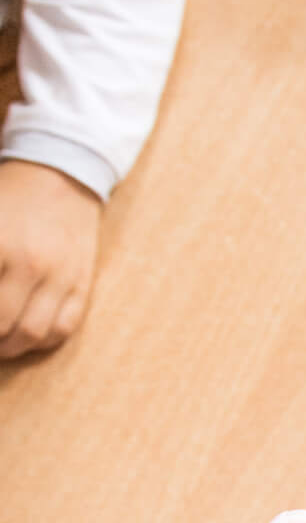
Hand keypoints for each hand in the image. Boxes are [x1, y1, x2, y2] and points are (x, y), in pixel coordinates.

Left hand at [0, 160, 101, 356]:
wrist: (61, 174)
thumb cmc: (9, 195)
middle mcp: (30, 263)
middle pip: (1, 323)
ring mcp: (59, 276)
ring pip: (32, 334)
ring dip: (10, 348)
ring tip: (0, 345)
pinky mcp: (81, 284)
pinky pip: (63, 328)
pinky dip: (42, 342)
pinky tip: (26, 336)